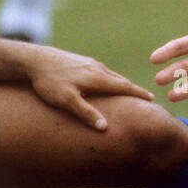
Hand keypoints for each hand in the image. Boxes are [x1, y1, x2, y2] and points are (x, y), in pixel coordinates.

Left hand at [26, 47, 152, 131]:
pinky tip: (105, 83)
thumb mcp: (66, 100)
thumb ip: (86, 113)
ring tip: (129, 91)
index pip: (124, 87)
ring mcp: (89, 63)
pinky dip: (110, 79)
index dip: (138, 93)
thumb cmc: (50, 82)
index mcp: (98, 78)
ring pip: (111, 75)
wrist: (35, 59)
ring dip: (122, 83)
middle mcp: (97, 68)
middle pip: (121, 80)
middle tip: (146, 97)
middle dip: (134, 89)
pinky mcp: (80, 61)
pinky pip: (101, 72)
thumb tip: (105, 127)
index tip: (152, 98)